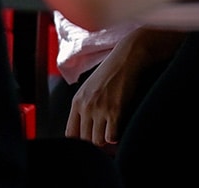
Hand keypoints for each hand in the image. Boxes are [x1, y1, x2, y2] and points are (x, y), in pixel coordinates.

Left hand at [65, 29, 179, 145]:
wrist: (128, 57)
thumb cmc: (113, 71)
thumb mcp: (91, 87)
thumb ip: (85, 105)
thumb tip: (87, 127)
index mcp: (77, 101)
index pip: (71, 133)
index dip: (81, 140)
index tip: (91, 137)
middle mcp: (86, 106)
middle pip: (85, 140)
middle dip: (96, 139)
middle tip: (106, 132)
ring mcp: (99, 109)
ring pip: (98, 141)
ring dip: (107, 138)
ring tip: (113, 128)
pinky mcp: (115, 111)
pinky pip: (112, 137)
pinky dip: (117, 135)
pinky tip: (120, 125)